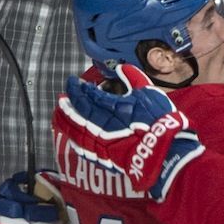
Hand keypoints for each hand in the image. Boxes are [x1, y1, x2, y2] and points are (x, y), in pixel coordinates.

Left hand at [55, 64, 203, 199]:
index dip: (80, 89)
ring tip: (58, 112)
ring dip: (65, 120)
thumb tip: (120, 67)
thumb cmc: (159, 120)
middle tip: (62, 95)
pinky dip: (73, 138)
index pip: (90, 96)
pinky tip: (68, 134)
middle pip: (80, 111)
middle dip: (70, 102)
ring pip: (76, 129)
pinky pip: (82, 146)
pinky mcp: (104, 156)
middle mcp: (102, 123)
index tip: (74, 82)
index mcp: (113, 107)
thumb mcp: (150, 93)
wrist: (165, 151)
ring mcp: (101, 141)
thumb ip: (134, 78)